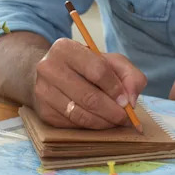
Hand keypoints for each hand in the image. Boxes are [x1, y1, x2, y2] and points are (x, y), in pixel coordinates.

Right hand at [32, 39, 146, 129]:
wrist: (50, 75)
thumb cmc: (84, 67)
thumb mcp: (109, 62)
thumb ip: (129, 75)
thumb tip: (131, 101)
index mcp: (66, 48)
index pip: (97, 70)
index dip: (115, 88)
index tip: (127, 101)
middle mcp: (48, 68)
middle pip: (88, 96)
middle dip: (112, 111)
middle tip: (125, 118)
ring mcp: (43, 91)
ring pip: (80, 114)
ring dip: (103, 122)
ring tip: (115, 121)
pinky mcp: (44, 112)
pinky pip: (72, 124)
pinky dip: (90, 126)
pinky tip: (99, 122)